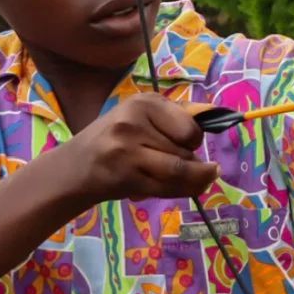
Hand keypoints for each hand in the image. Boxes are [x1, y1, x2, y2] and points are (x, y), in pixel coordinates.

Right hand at [71, 93, 218, 203]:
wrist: (74, 168)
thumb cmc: (113, 140)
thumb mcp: (141, 116)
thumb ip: (178, 114)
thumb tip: (218, 112)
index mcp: (143, 102)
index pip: (191, 127)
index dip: (193, 139)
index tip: (186, 143)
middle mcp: (133, 122)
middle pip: (186, 150)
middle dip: (191, 161)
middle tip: (179, 164)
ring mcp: (127, 150)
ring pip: (180, 169)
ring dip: (194, 179)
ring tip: (199, 179)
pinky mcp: (125, 176)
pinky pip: (167, 188)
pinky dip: (184, 191)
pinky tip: (191, 188)